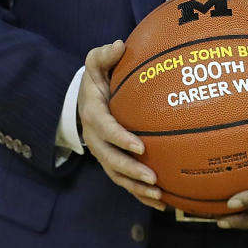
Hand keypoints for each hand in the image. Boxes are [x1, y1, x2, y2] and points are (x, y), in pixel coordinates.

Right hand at [77, 40, 165, 210]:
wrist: (85, 100)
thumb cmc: (98, 79)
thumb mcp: (95, 64)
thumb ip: (103, 55)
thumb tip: (118, 44)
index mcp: (94, 114)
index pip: (105, 129)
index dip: (120, 139)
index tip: (141, 146)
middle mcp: (96, 139)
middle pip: (110, 160)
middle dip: (131, 171)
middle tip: (152, 178)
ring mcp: (103, 153)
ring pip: (118, 176)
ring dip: (136, 188)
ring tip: (159, 196)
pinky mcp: (112, 162)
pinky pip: (125, 182)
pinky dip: (140, 194)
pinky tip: (162, 203)